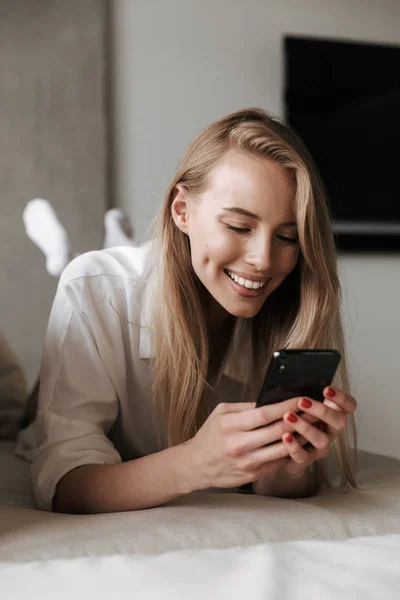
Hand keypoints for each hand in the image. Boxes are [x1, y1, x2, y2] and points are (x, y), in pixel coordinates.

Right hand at [186, 398, 312, 490]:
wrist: (196, 465)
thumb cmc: (210, 436)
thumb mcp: (221, 413)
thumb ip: (245, 407)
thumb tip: (272, 401)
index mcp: (230, 425)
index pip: (265, 414)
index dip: (287, 406)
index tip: (302, 398)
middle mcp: (239, 444)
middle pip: (278, 431)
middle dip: (300, 419)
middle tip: (316, 410)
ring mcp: (248, 462)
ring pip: (283, 448)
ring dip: (302, 437)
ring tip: (314, 426)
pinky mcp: (254, 474)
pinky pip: (279, 461)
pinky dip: (292, 451)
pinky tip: (301, 442)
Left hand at [257, 386, 357, 484]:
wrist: (275, 449)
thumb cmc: (289, 418)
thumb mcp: (295, 404)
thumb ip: (300, 395)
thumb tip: (291, 380)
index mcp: (331, 414)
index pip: (349, 406)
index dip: (342, 398)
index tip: (326, 389)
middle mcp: (330, 431)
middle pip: (339, 422)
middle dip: (322, 410)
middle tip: (302, 401)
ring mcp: (319, 447)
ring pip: (322, 439)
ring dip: (305, 427)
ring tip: (288, 416)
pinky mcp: (305, 460)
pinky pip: (303, 455)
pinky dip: (294, 445)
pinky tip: (285, 436)